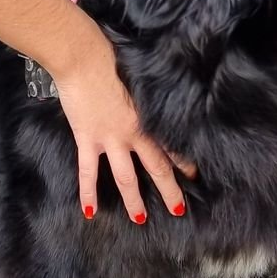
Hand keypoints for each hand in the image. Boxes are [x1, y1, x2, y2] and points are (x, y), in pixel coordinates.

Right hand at [54, 30, 195, 222]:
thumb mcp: (140, 80)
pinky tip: (89, 212)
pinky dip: (88, 193)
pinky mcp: (87, 138)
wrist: (83, 58)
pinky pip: (88, 172)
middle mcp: (133, 133)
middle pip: (156, 168)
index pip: (172, 146)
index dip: (184, 163)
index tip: (193, 175)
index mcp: (149, 119)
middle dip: (168, 190)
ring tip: (140, 219)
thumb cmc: (113, 60)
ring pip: (125, 178)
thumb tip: (156, 100)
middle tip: (178, 209)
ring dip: (133, 200)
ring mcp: (110, 139)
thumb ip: (148, 97)